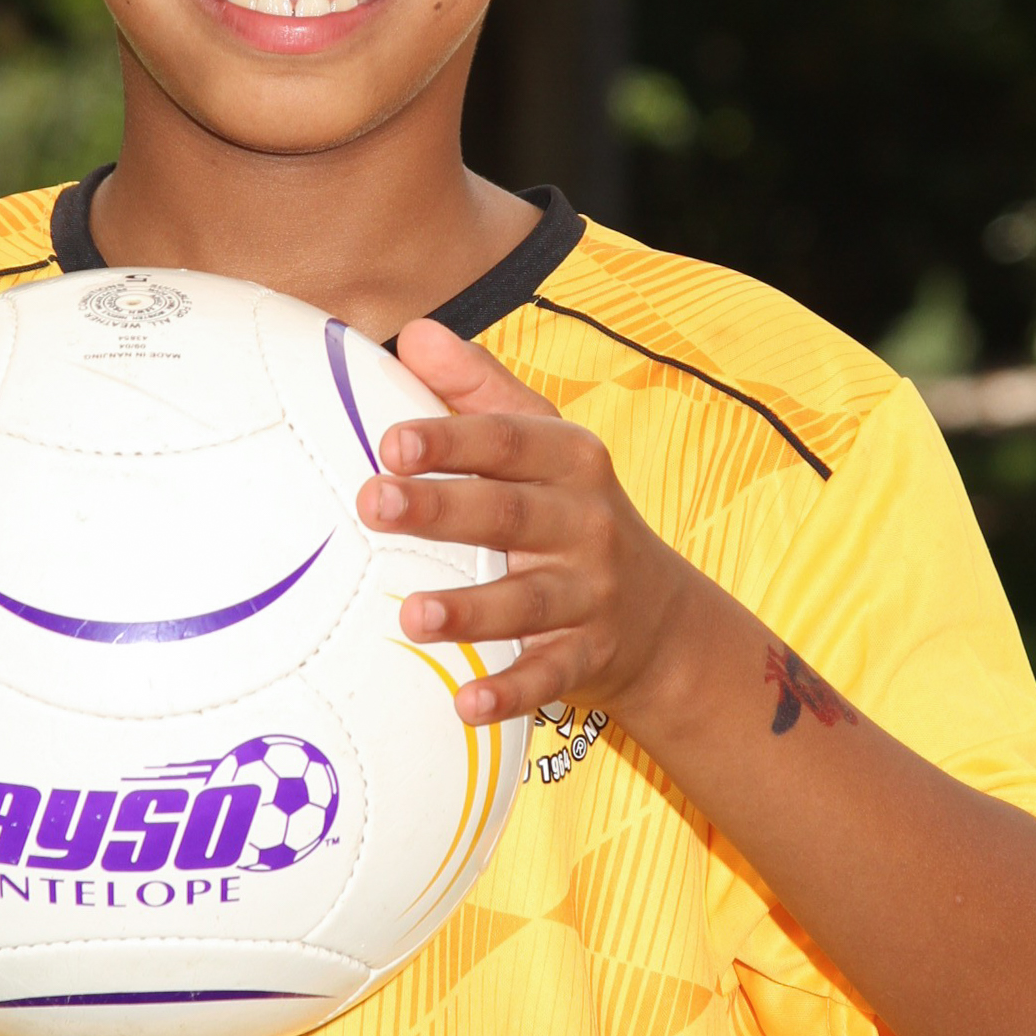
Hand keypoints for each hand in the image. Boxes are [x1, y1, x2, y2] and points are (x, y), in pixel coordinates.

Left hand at [357, 314, 683, 728]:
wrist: (662, 618)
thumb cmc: (571, 513)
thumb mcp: (543, 443)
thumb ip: (479, 390)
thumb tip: (414, 332)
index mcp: (569, 461)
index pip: (507, 441)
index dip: (451, 438)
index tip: (391, 440)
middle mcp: (585, 523)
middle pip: (508, 513)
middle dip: (441, 507)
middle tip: (373, 502)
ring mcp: (590, 595)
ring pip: (526, 602)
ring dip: (469, 610)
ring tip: (412, 615)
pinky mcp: (588, 658)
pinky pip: (548, 677)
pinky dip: (510, 692)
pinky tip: (466, 702)